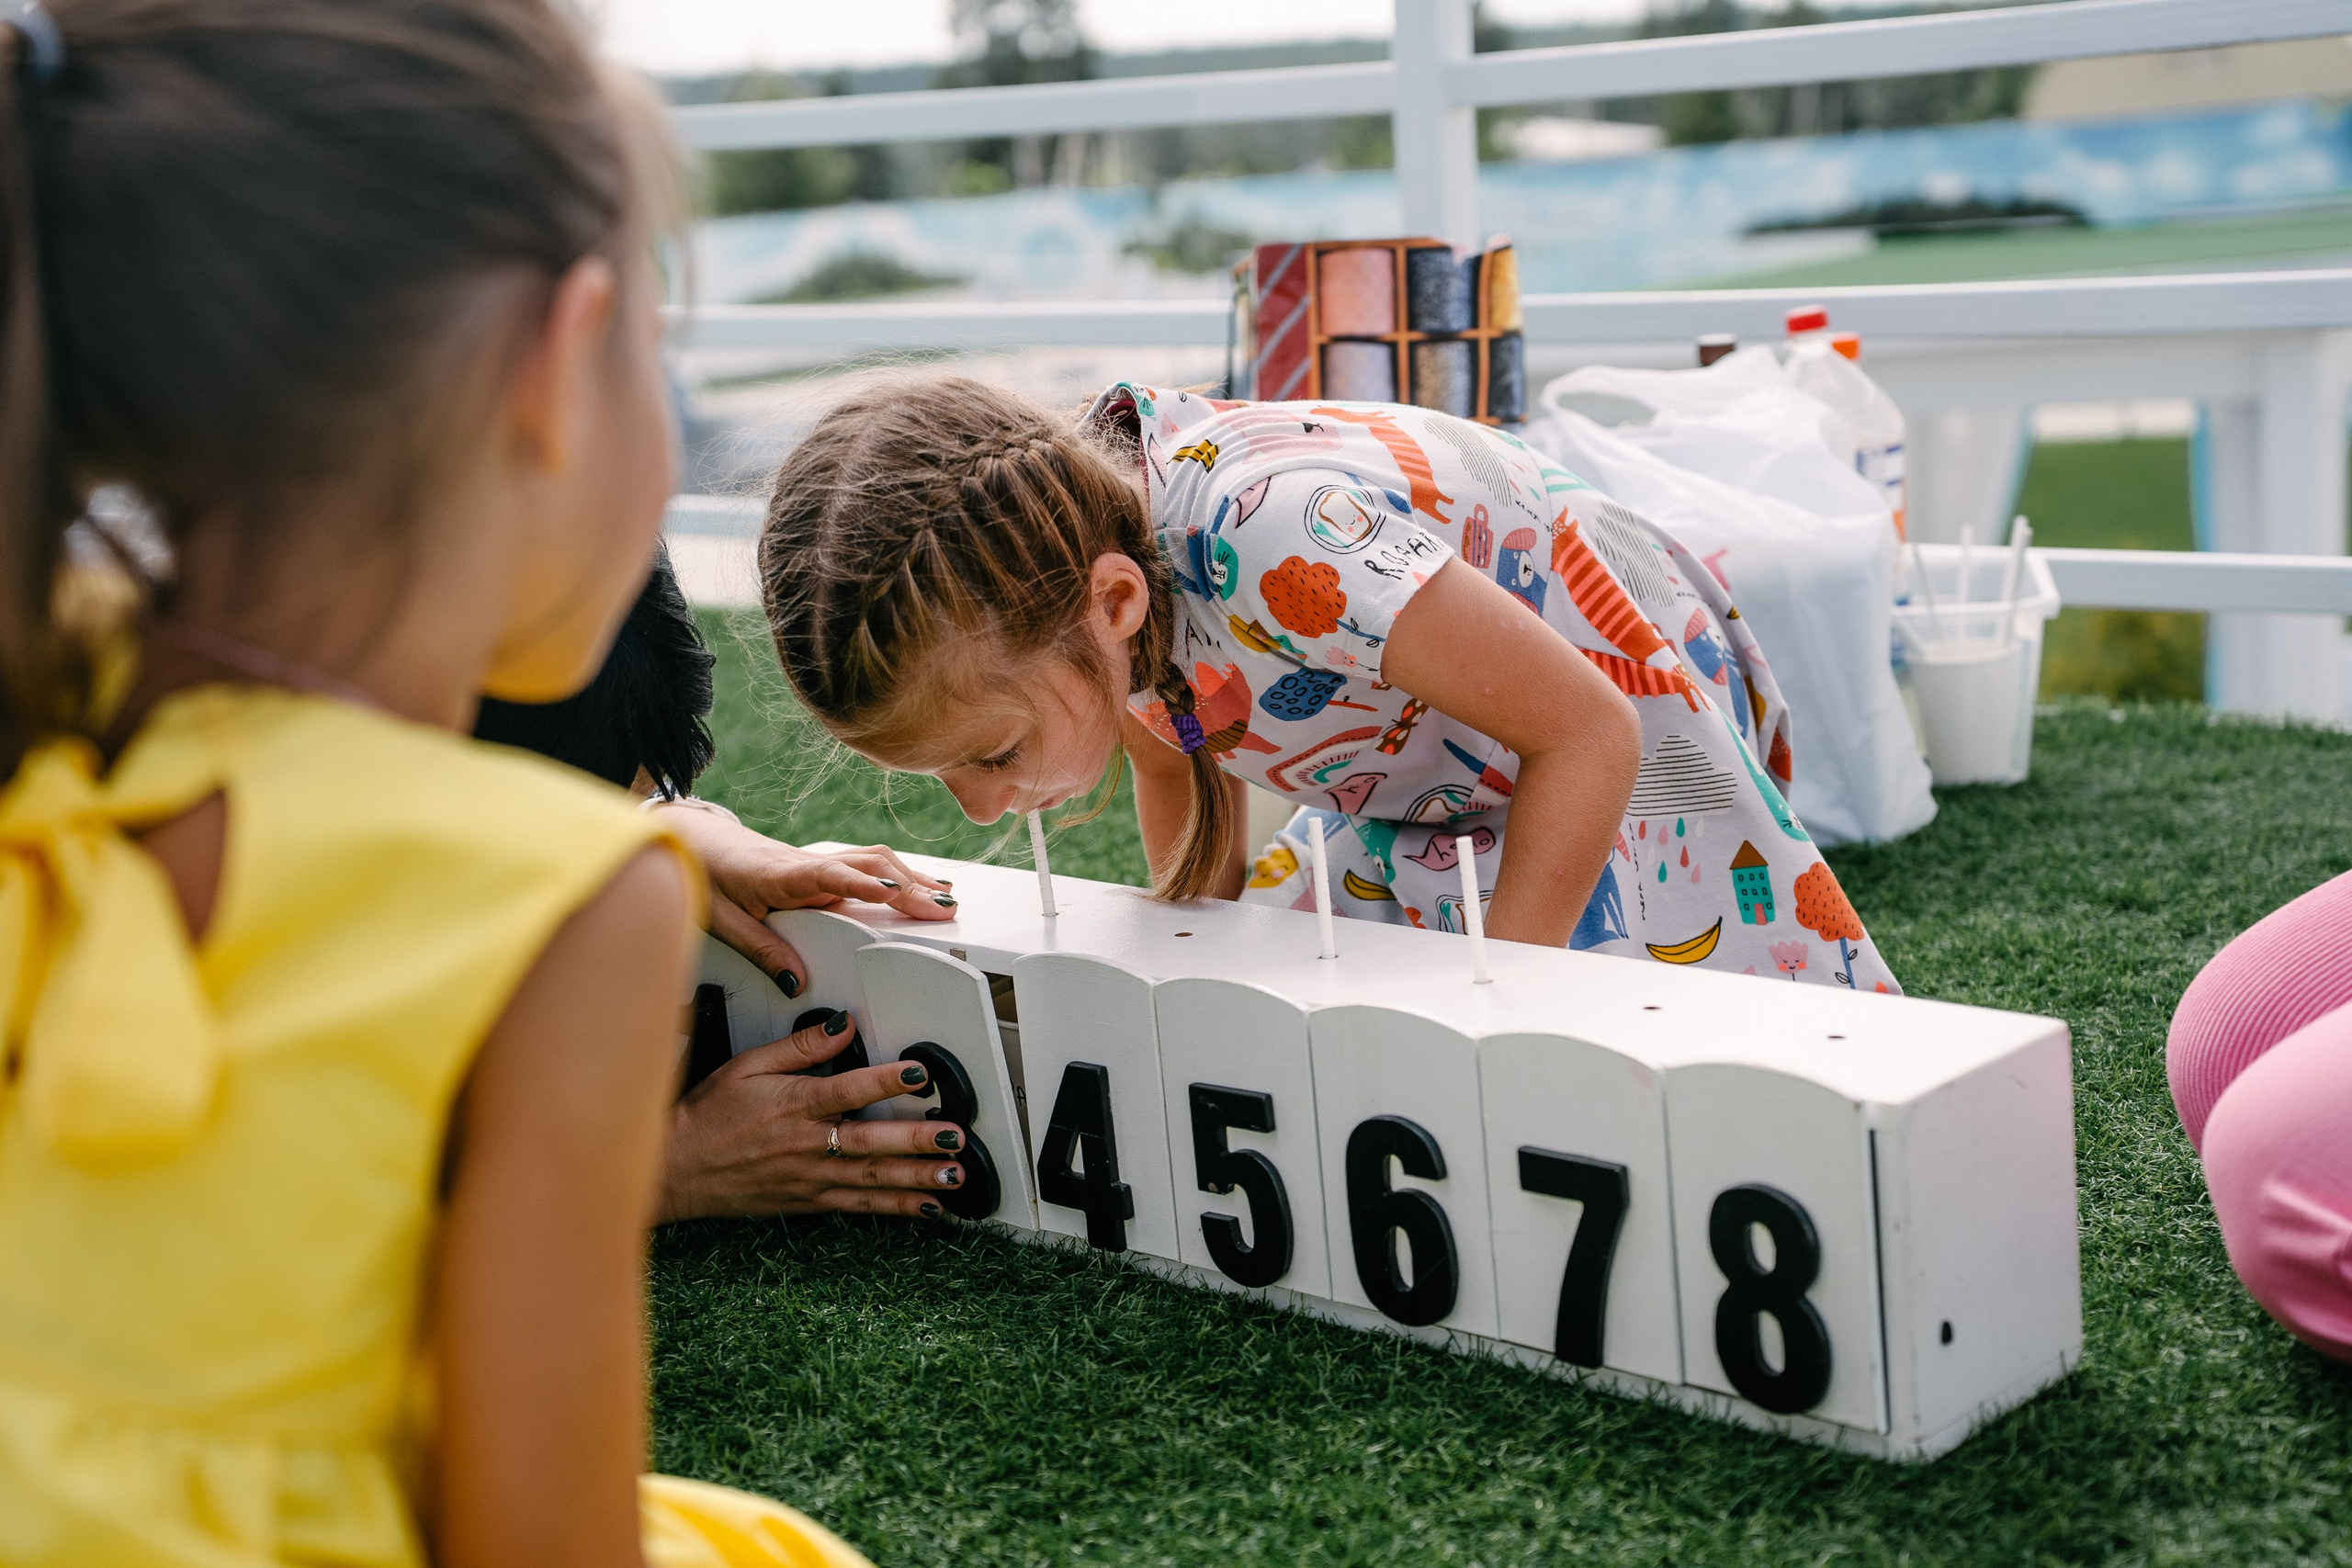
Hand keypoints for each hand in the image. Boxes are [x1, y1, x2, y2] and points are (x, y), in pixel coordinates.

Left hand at [651, 801, 957, 987]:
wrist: (692, 838)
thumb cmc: (703, 873)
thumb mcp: (721, 920)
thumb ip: (760, 950)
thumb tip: (795, 981)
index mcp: (781, 874)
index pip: (830, 873)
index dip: (864, 882)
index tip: (894, 891)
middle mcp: (806, 863)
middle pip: (868, 866)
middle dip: (910, 887)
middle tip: (942, 910)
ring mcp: (816, 862)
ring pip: (873, 861)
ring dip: (911, 878)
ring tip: (945, 900)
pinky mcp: (819, 867)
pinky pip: (866, 865)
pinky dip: (898, 874)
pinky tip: (919, 885)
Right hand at [658, 1010, 969, 1222]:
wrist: (677, 1168)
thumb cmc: (709, 1115)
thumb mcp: (747, 1066)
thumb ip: (799, 1046)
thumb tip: (841, 1025)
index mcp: (792, 1104)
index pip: (846, 1089)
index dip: (885, 1081)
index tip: (919, 1074)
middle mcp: (805, 1144)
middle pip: (869, 1141)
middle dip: (916, 1140)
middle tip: (954, 1137)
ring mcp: (810, 1177)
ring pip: (872, 1179)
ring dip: (917, 1178)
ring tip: (954, 1176)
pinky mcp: (810, 1201)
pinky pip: (859, 1206)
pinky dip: (895, 1208)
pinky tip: (927, 1206)